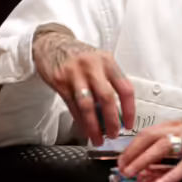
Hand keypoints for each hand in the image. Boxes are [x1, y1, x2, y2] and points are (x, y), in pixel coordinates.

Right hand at [32, 29, 134, 143]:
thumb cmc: (78, 54)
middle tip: (113, 134)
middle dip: (111, 120)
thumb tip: (118, 111)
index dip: (129, 109)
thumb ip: (109, 81)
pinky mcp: (60, 81)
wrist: (51, 43)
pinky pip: (72, 106)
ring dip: (94, 125)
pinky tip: (84, 129)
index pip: (125, 88)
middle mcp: (93, 66)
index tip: (129, 123)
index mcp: (107, 61)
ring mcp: (75, 74)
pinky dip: (80, 120)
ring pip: (88, 105)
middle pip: (107, 98)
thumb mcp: (98, 61)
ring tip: (98, 138)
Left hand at [117, 114, 181, 181]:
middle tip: (121, 165)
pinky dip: (170, 175)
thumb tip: (159, 156)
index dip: (134, 143)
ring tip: (132, 172)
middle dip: (132, 151)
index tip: (124, 155)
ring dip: (143, 160)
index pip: (150, 130)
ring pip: (162, 146)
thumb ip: (179, 139)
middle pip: (150, 136)